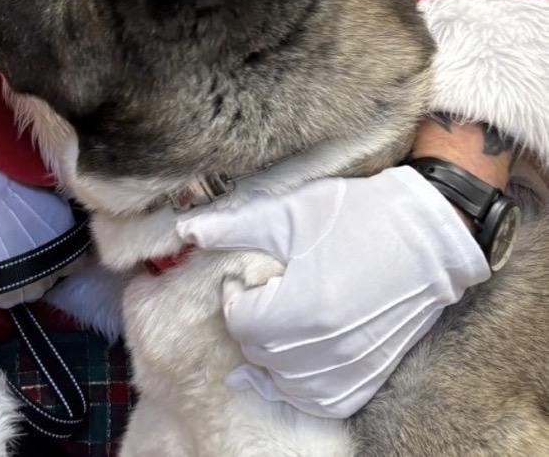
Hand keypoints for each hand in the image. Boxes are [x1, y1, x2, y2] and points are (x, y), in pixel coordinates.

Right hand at [0, 159, 80, 307]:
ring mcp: (32, 285)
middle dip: (41, 269)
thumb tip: (59, 227)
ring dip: (21, 281)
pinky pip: (4, 299)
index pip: (76, 264)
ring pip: (30, 292)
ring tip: (6, 263)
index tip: (51, 249)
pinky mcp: (6, 294)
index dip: (62, 257)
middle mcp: (56, 269)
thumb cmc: (14, 188)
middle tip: (23, 252)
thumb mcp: (49, 202)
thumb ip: (58, 221)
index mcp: (69, 245)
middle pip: (52, 280)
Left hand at [175, 166, 489, 418]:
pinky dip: (306, 384)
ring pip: (289, 385)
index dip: (234, 298)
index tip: (241, 278)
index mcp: (304, 306)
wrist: (427, 232)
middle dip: (250, 324)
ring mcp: (355, 364)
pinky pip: (326, 400)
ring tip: (280, 321)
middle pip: (261, 355)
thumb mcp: (289, 213)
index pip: (241, 324)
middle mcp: (329, 346)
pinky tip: (303, 353)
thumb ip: (232, 227)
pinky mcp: (374, 372)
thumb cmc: (357, 215)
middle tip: (261, 294)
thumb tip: (187, 232)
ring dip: (273, 358)